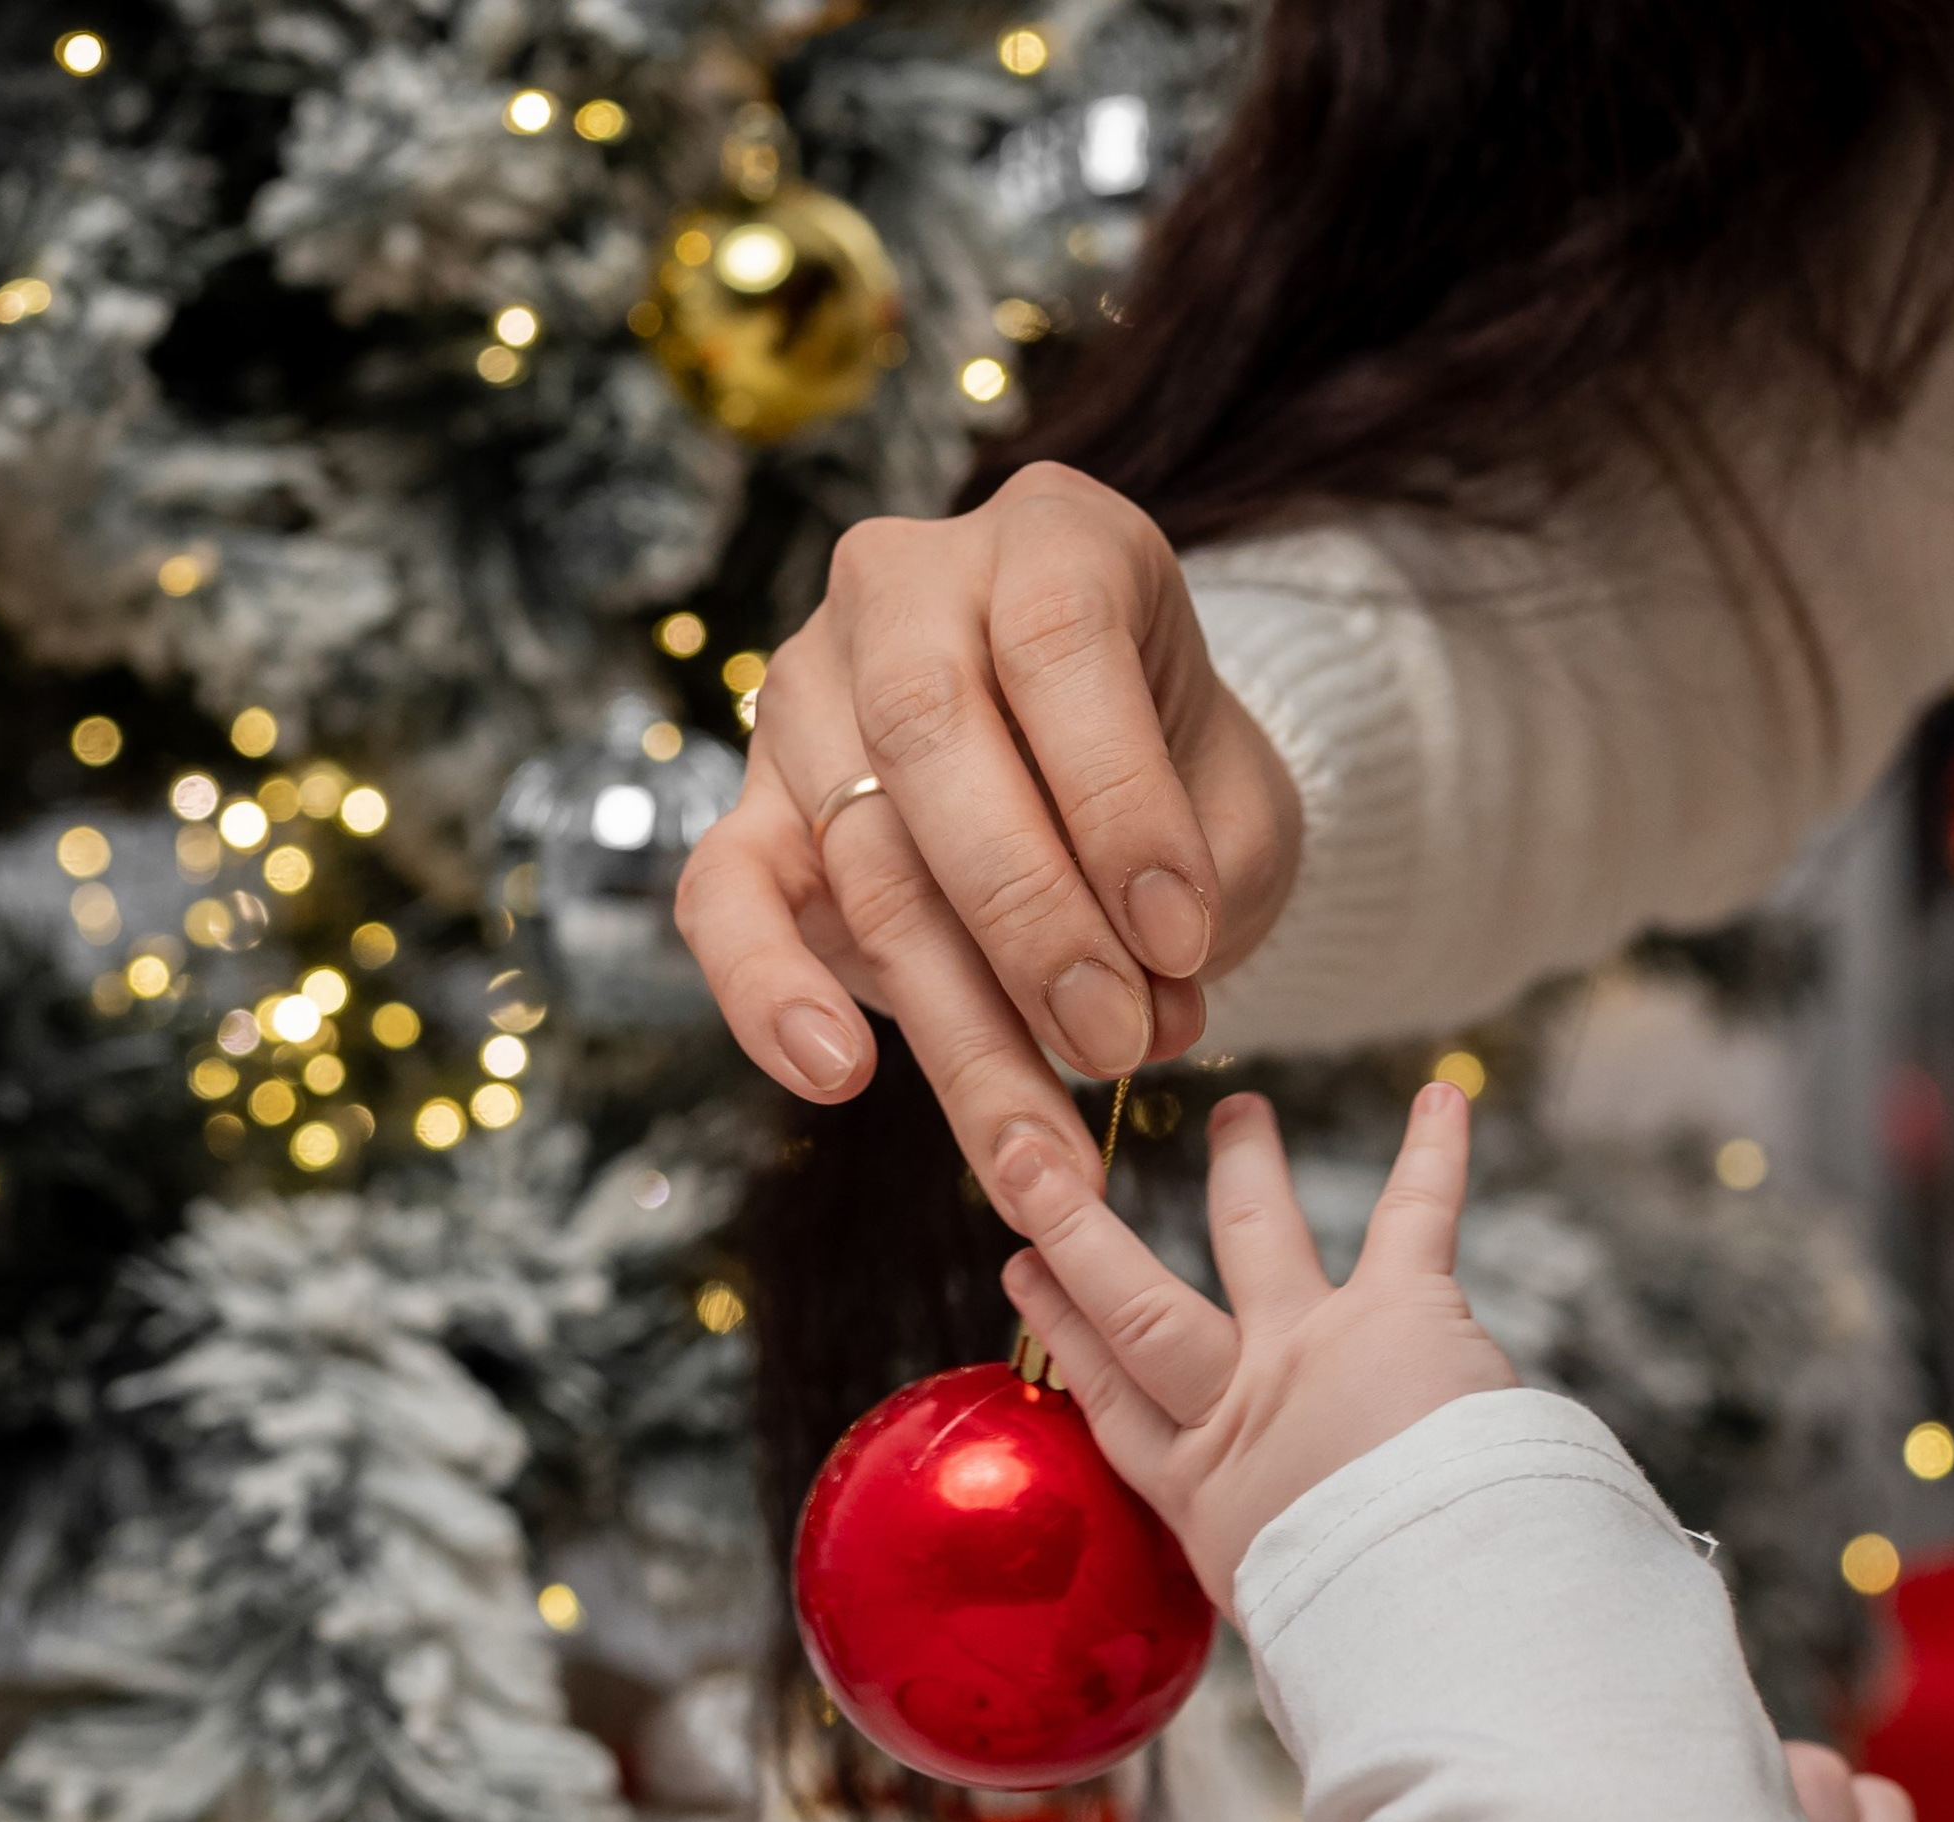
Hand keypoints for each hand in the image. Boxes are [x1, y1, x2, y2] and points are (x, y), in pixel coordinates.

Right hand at [673, 466, 1302, 1232]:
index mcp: (1050, 536)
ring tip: (1038, 1152)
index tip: (1184, 941)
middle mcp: (906, 588)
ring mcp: (808, 696)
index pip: (1057, 641)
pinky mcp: (750, 813)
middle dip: (1033, 924)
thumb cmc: (1174, 779)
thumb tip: (1144, 1017)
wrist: (1102, 791)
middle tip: (1113, 1051)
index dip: (1118, 798)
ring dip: (958, 1024)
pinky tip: (836, 1077)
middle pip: (933, 747)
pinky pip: (723, 903)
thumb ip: (1201, 886)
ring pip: (863, 859)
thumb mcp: (1230, 804)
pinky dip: (768, 996)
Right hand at [997, 1084, 1514, 1614]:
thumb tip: (1320, 1682)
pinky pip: (1413, 1217)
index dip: (1066, 1340)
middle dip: (1082, 1236)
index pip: (1114, 1408)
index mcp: (1205, 1502)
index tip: (1022, 1280)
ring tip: (1240, 1112)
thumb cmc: (1370, 1645)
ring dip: (1248, 1171)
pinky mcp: (1397, 1318)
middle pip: (1139, 1311)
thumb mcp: (1302, 1647)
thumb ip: (1301, 1620)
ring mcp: (1307, 1355)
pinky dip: (1434, 1155)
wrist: (1426, 1616)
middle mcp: (1239, 1415)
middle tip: (1038, 1167)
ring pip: (1258, 1240)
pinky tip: (1442, 1096)